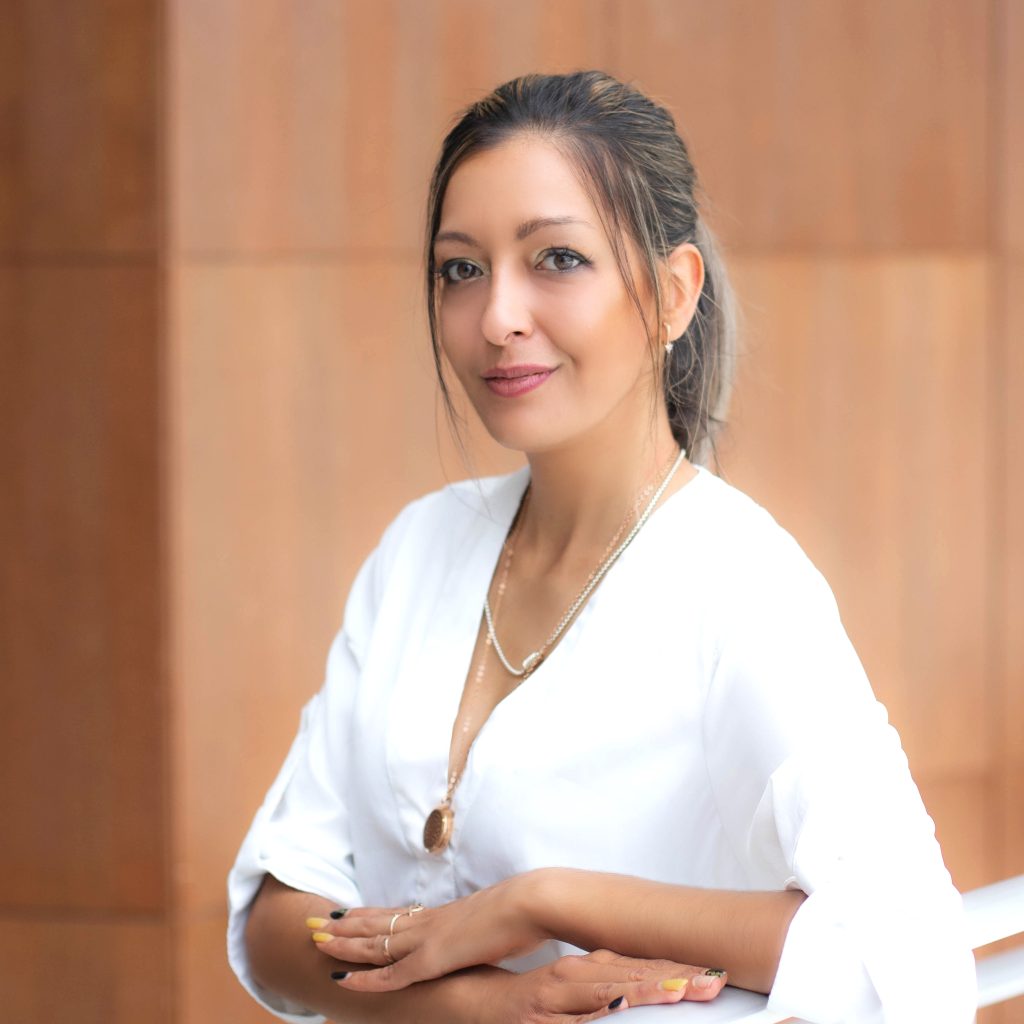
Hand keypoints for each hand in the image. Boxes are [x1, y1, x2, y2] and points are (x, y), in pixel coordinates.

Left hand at [307, 873, 546, 989]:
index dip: (371, 913)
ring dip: (343, 943)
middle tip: (315, 920)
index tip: (349, 910)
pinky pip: (391, 974)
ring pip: (374, 943)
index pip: (398, 913)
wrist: (531, 902)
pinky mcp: (433, 960)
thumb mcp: (498, 921)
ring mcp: (428, 939)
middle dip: (345, 923)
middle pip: (378, 922)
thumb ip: (484, 928)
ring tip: (315, 939)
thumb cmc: (525, 910)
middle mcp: (429, 922)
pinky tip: (344, 980)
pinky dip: (366, 978)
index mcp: (444, 914)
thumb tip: (489, 933)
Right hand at [475, 950, 727, 1022]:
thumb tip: (651, 979)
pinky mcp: (535, 1021)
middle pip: (628, 976)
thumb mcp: (567, 991)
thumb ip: (602, 986)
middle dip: (673, 979)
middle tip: (712, 982)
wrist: (464, 1003)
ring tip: (680, 991)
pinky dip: (598, 1017)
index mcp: (582, 971)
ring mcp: (553, 1003)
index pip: (636, 967)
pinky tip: (620, 1011)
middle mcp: (569, 979)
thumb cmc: (524, 1002)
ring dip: (643, 989)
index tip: (714, 973)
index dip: (676, 969)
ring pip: (606, 993)